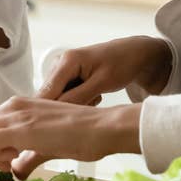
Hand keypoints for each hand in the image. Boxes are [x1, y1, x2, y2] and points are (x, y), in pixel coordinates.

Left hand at [0, 97, 141, 180]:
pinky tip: (17, 162)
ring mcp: (14, 114)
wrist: (103, 128)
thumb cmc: (83, 136)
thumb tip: (16, 172)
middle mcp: (10, 106)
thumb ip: (27, 157)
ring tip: (10, 167)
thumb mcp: (47, 146)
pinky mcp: (21, 127)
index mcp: (15, 108)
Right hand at [34, 36, 171, 105]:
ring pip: (59, 99)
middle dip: (68, 107)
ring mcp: (62, 70)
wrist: (134, 54)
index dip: (47, 113)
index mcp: (66, 62)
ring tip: (96, 95)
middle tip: (93, 100)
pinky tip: (94, 93)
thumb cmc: (122, 64)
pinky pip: (66, 96)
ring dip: (76, 104)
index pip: (46, 93)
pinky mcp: (67, 77)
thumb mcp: (101, 83)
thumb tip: (56, 113)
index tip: (59, 126)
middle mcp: (59, 64)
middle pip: (50, 97)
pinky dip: (79, 100)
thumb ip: (77, 97)